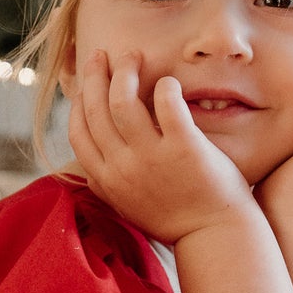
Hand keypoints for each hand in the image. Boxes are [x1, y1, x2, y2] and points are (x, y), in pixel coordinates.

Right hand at [66, 49, 253, 243]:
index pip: (78, 132)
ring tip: (135, 56)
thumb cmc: (175, 220)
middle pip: (96, 109)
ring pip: (123, 101)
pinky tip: (169, 82)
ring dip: (125, 71)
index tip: (87, 83)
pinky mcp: (184, 148)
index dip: (78, 101)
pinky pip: (166, 103)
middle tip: (103, 55)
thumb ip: (108, 183)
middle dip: (95, 75)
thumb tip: (89, 164)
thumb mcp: (128, 206)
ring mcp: (152, 158)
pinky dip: (165, 86)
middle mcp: (123, 168)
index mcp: (107, 180)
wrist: (214, 238)